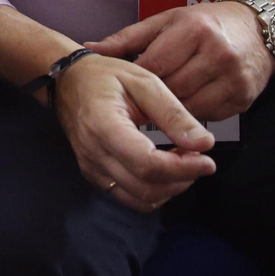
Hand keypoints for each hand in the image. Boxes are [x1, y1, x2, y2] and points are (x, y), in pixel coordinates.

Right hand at [53, 53, 216, 212]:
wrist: (67, 81)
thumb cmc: (104, 76)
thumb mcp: (143, 81)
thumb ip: (173, 113)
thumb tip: (204, 144)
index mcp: (103, 125)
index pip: (147, 164)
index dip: (183, 169)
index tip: (207, 160)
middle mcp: (94, 153)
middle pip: (146, 188)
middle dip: (182, 178)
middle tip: (197, 157)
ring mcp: (91, 167)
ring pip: (140, 199)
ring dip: (170, 188)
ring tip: (182, 162)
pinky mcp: (94, 175)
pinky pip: (130, 197)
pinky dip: (154, 191)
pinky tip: (164, 169)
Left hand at [87, 2, 273, 121]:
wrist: (258, 29)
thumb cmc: (205, 23)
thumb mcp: (165, 21)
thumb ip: (127, 38)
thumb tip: (90, 49)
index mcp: (193, 30)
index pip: (155, 65)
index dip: (136, 80)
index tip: (123, 89)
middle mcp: (217, 54)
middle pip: (172, 89)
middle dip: (152, 98)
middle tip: (138, 102)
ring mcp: (234, 78)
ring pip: (190, 107)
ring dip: (171, 110)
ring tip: (160, 105)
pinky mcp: (245, 98)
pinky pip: (210, 115)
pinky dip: (194, 114)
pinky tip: (185, 106)